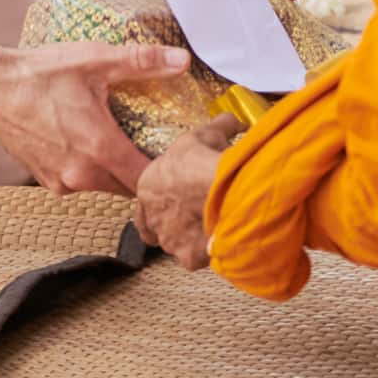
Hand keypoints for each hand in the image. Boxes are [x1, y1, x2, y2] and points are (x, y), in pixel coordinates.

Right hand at [0, 41, 187, 196]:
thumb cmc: (38, 75)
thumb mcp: (95, 60)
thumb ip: (142, 62)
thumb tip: (181, 61)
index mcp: (100, 149)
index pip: (149, 178)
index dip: (166, 169)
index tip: (174, 154)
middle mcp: (82, 175)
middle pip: (130, 186)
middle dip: (143, 169)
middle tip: (152, 143)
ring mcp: (62, 182)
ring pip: (105, 185)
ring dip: (116, 170)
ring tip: (122, 141)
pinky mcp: (47, 181)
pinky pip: (81, 182)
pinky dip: (90, 169)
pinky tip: (87, 142)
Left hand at [132, 114, 239, 268]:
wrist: (221, 192)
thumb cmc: (204, 160)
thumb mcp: (207, 134)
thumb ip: (219, 127)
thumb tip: (234, 120)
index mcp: (147, 187)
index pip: (144, 203)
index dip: (157, 205)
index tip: (170, 204)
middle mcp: (152, 216)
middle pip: (158, 226)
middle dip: (174, 223)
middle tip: (193, 216)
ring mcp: (169, 239)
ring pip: (176, 243)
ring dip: (190, 238)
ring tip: (210, 227)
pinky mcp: (188, 257)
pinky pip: (196, 258)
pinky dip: (207, 252)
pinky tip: (220, 241)